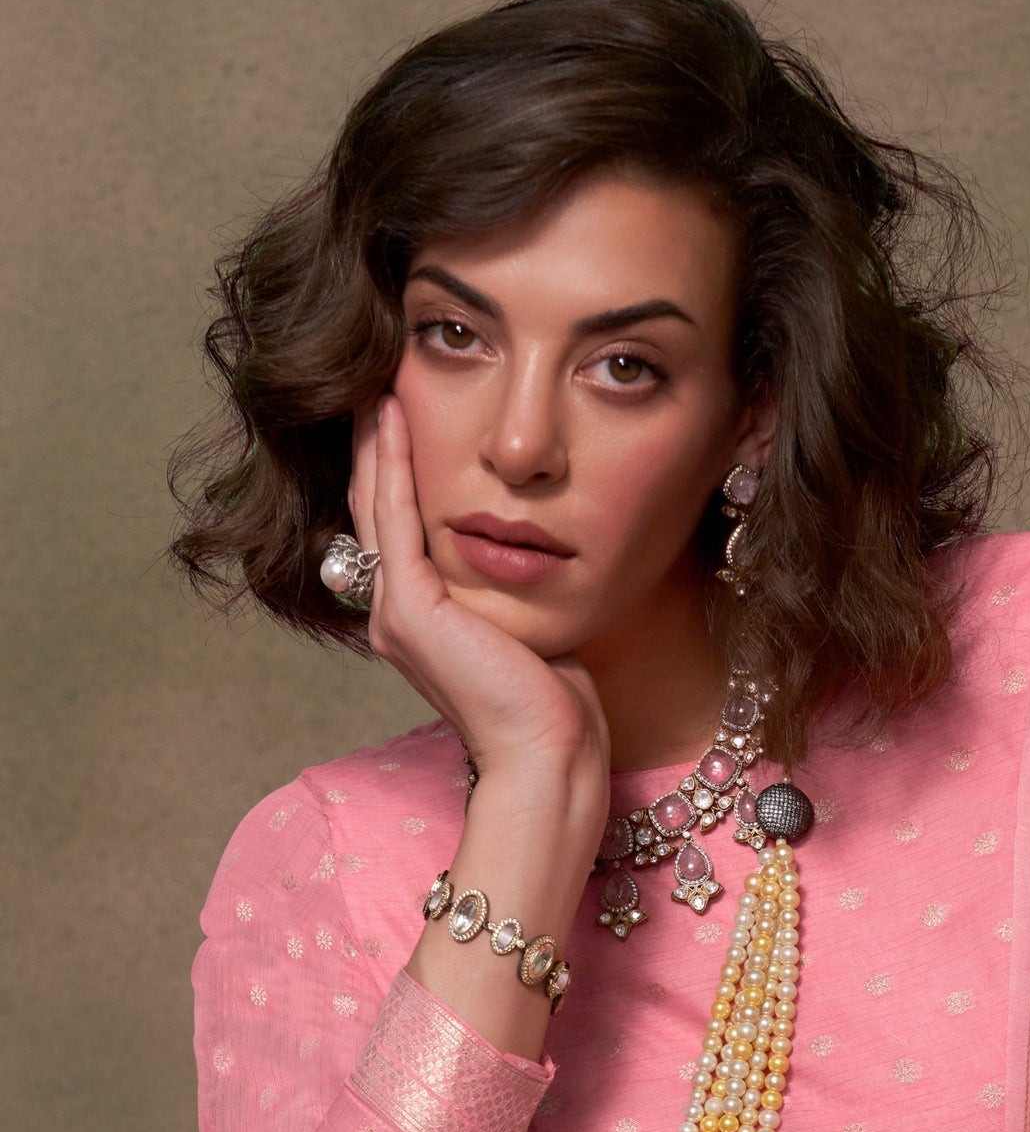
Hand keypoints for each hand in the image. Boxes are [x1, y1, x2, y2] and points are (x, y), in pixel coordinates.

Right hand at [349, 397, 609, 820]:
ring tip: (376, 380)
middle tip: (377, 377)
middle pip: (375, 507)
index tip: (404, 408)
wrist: (549, 754)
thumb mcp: (526, 626)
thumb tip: (529, 548)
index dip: (397, 467)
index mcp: (418, 619)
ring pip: (375, 505)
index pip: (397, 526)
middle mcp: (393, 614)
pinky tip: (395, 416)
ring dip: (377, 440)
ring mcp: (394, 613)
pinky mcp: (410, 610)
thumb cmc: (554, 704)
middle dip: (377, 442)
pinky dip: (394, 464)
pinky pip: (395, 519)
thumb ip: (510, 586)